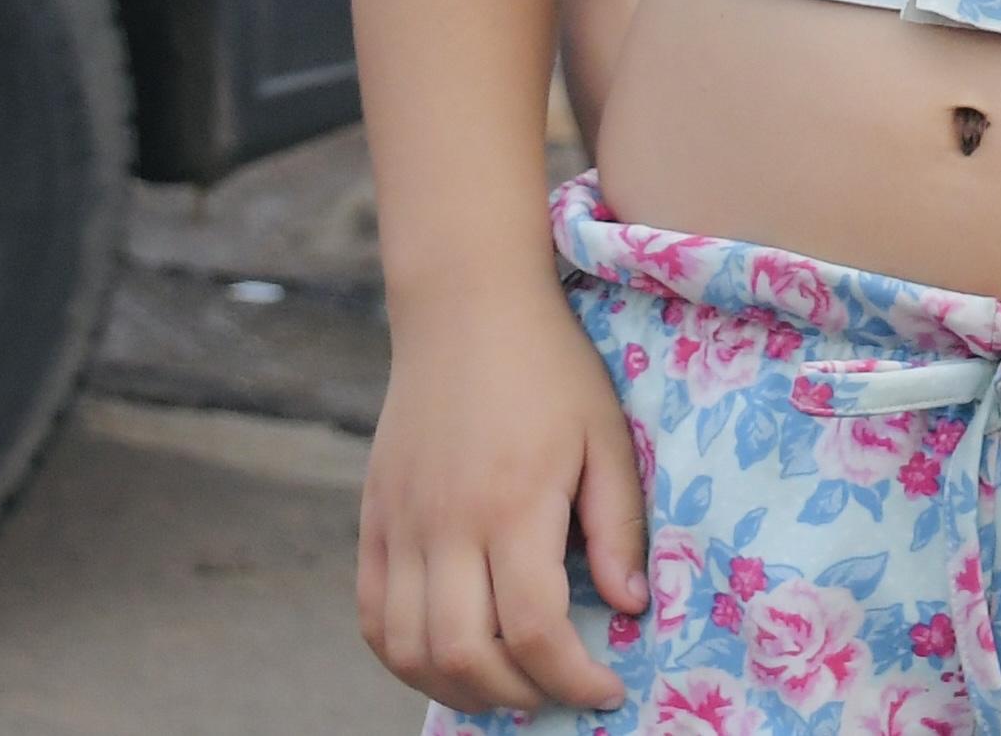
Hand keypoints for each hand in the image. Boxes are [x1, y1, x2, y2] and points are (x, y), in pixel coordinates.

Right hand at [357, 288, 646, 716]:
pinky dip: (404, 655)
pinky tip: (447, 657)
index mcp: (513, 504)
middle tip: (558, 691)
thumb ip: (618, 525)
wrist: (465, 307)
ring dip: (455, 687)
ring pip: (407, 648)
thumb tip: (628, 607)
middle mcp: (446, 524)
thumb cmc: (550, 367)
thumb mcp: (605, 436)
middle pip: (464, 653)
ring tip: (506, 687)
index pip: (534, 629)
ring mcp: (400, 524)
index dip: (572, 678)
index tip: (607, 689)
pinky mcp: (373, 519)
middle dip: (517, 694)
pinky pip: (372, 615)